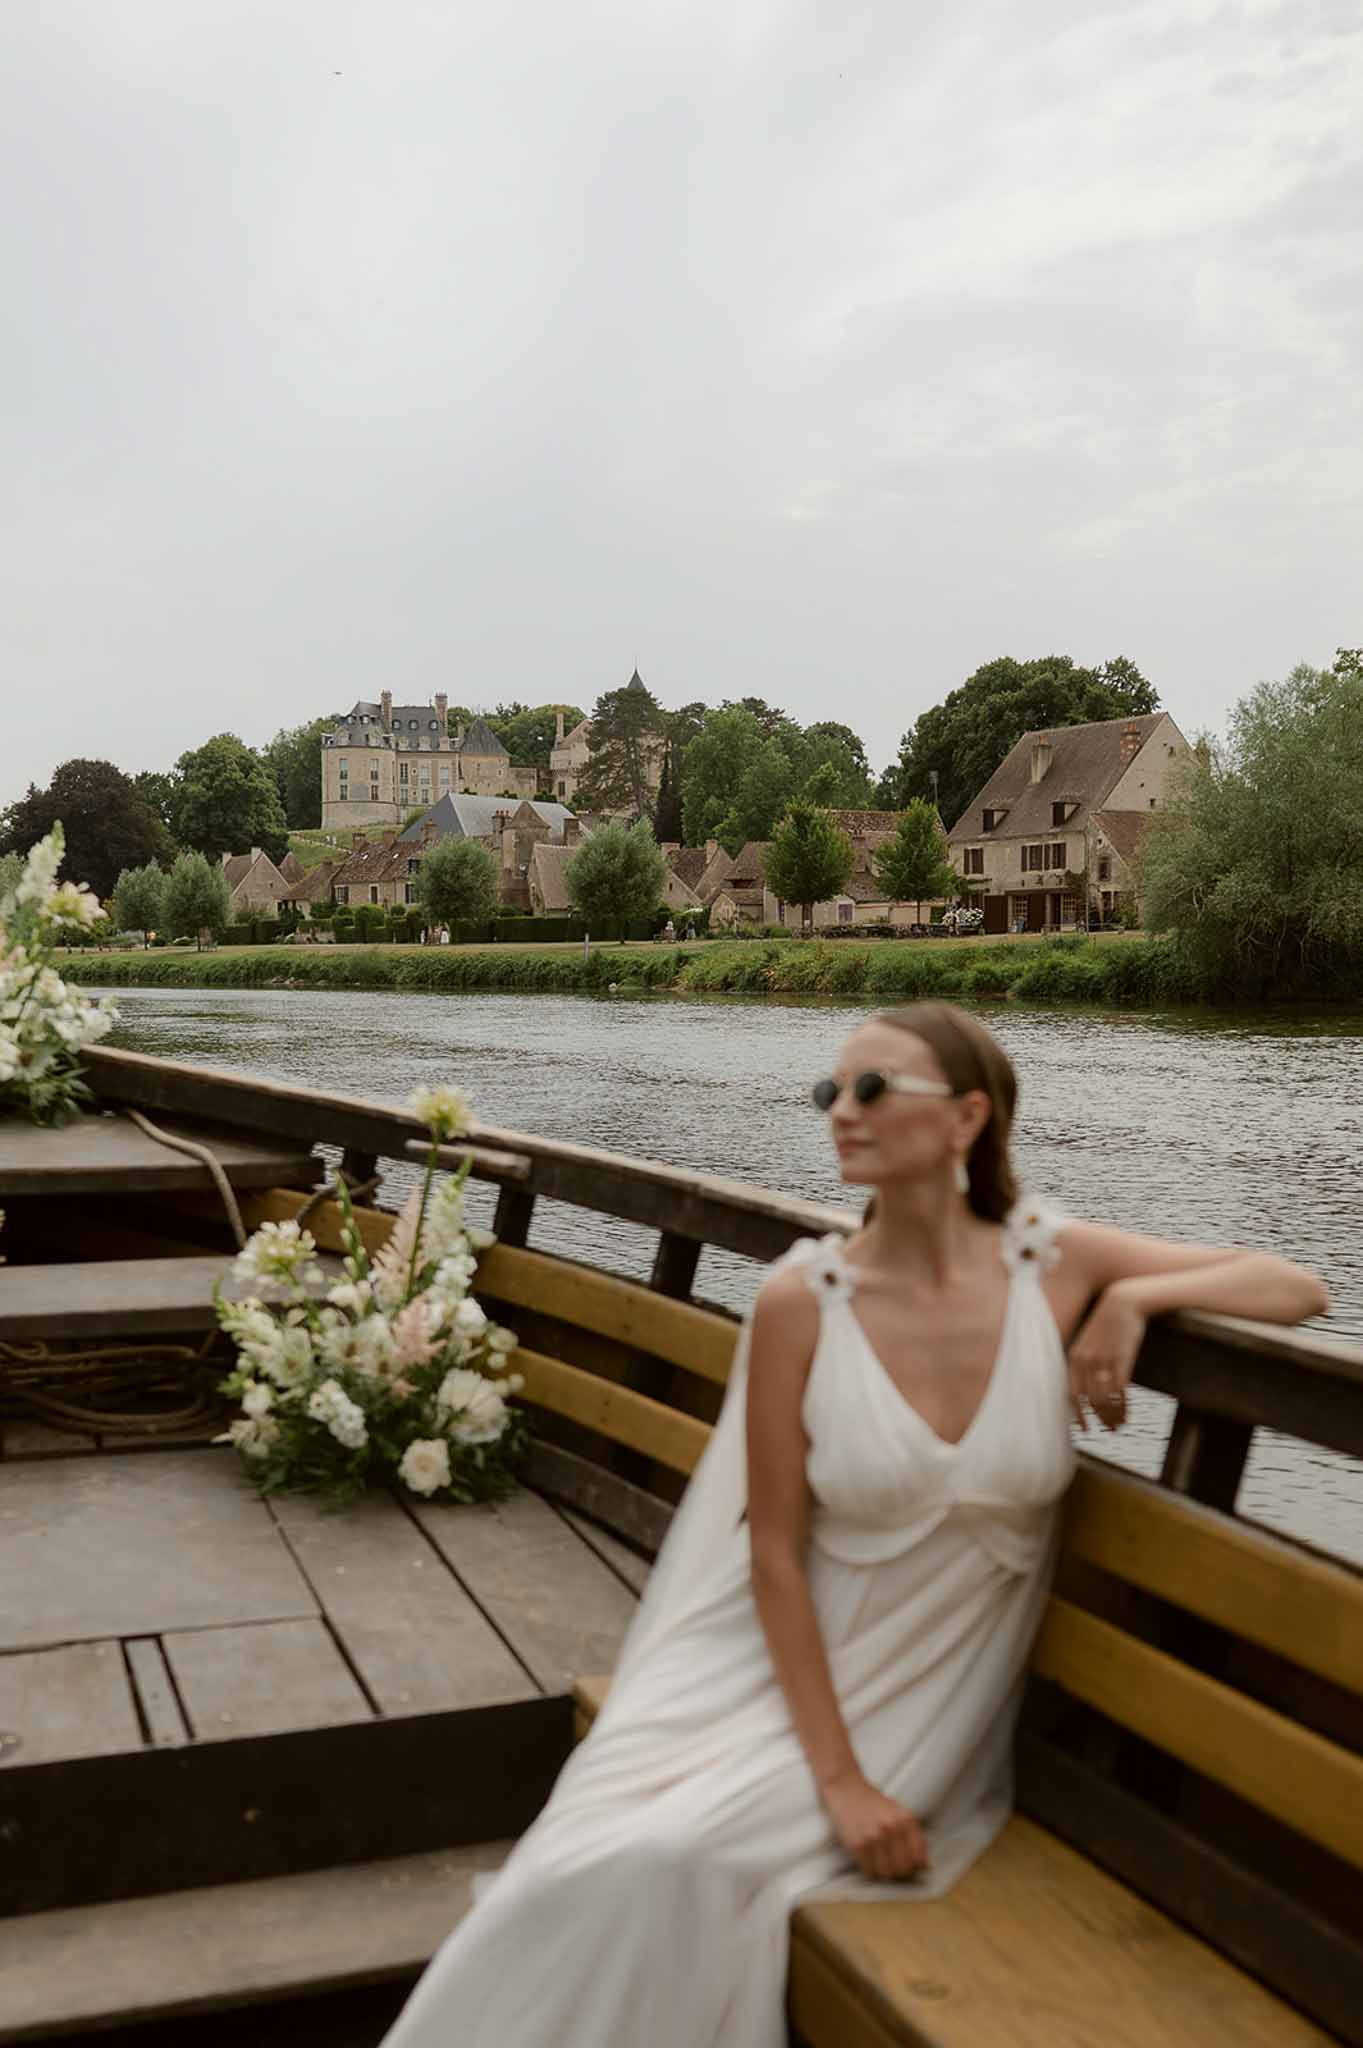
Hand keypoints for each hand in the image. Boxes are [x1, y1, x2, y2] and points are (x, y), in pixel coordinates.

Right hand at [820, 1769, 929, 1881]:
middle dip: (900, 1872)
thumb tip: (926, 1868)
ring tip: (879, 1862)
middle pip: (903, 1869)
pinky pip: (869, 1872)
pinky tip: (867, 1859)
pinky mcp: (858, 1844)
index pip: (918, 1859)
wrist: (846, 1790)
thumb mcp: (899, 1814)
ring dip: (884, 1872)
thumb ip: (915, 1838)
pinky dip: (870, 1870)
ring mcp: (874, 1837)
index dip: (914, 1867)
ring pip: (887, 1874)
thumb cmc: (875, 1804)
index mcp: (906, 1820)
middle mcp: (892, 1828)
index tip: (908, 1866)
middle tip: (892, 1865)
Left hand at [1066, 1283, 1145, 1430]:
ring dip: (1112, 1416)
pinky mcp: (1122, 1358)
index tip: (1084, 1429)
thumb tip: (1085, 1389)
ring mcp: (1104, 1359)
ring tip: (1119, 1425)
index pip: (1071, 1394)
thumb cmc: (1106, 1323)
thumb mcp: (1087, 1341)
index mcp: (1074, 1357)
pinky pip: (1121, 1391)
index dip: (1077, 1415)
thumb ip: (1083, 1362)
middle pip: (1090, 1400)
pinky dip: (1123, 1407)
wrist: (1123, 1302)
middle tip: (1109, 1430)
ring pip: (1105, 1398)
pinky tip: (1127, 1415)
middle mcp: (1086, 1360)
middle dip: (1099, 1419)